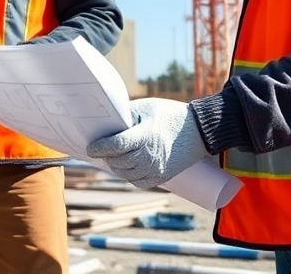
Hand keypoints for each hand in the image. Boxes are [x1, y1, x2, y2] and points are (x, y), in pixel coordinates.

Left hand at [86, 98, 210, 188]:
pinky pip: (137, 182)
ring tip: (115, 156)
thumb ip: (125, 116)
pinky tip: (129, 165)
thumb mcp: (146, 108)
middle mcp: (149, 156)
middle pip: (117, 161)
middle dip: (107, 155)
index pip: (115, 145)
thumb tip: (105, 123)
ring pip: (124, 174)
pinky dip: (129, 175)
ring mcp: (155, 169)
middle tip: (102, 149)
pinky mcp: (161, 177)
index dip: (100, 147)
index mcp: (144, 136)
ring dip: (117, 166)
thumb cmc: (171, 115)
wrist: (199, 130)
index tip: (91, 147)